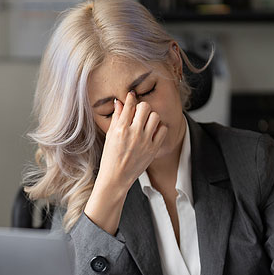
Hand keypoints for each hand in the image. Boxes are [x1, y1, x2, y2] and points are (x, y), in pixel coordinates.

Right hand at [83, 91, 166, 234]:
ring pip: (156, 116)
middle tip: (139, 113)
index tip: (132, 96)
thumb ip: (116, 118)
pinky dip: (159, 128)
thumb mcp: (110, 136)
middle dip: (142, 107)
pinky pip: (163, 130)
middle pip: (145, 107)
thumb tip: (120, 103)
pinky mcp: (153, 149)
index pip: (129, 104)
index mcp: (121, 129)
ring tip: (146, 123)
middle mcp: (134, 133)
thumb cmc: (110, 157)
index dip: (131, 98)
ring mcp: (145, 141)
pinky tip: (152, 132)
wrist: (116, 177)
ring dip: (151, 117)